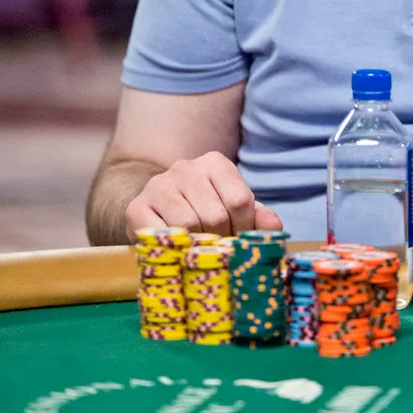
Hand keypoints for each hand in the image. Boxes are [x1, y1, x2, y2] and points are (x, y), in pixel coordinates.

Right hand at [125, 151, 282, 238]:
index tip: (241, 240)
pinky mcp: (137, 207)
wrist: (157, 207)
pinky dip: (175, 247)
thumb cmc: (203, 209)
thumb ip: (257, 216)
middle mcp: (185, 168)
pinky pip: (162, 234)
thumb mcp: (233, 208)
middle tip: (221, 250)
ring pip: (189, 225)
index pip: (239, 199)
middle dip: (222, 240)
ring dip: (199, 245)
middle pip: (215, 215)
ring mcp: (159, 185)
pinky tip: (179, 248)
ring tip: (202, 250)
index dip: (244, 228)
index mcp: (214, 162)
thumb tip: (275, 227)